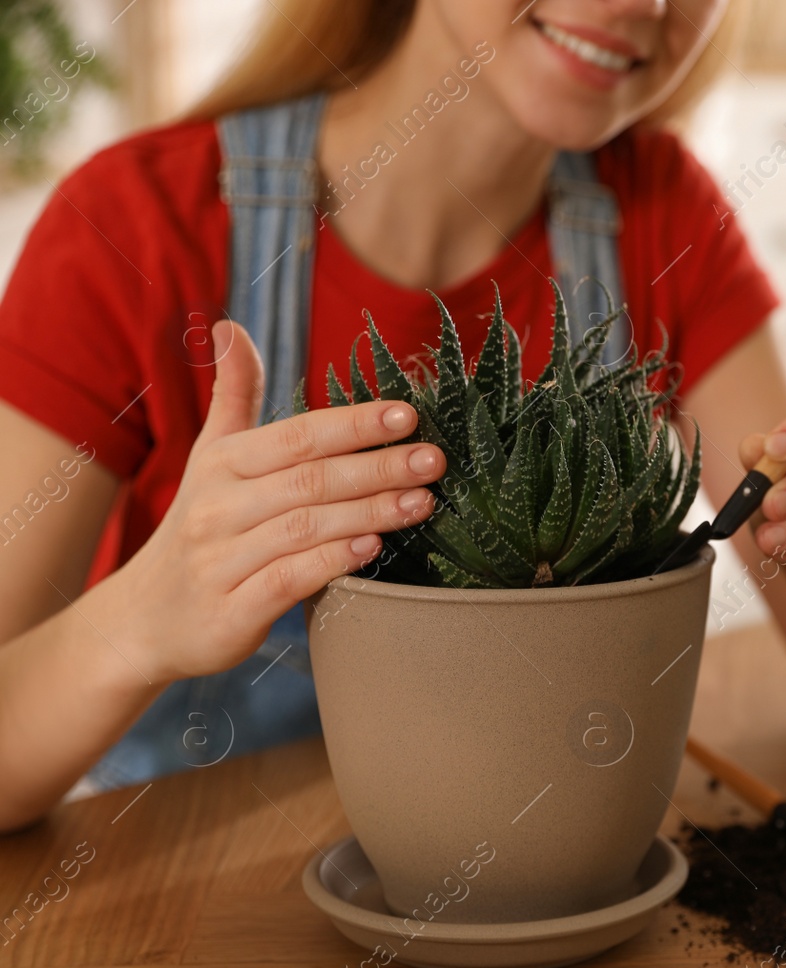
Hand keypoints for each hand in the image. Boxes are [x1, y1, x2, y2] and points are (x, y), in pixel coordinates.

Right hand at [101, 321, 442, 683]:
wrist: (146, 620)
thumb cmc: (201, 527)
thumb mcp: (211, 457)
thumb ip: (234, 395)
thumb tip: (231, 326)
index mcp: (223, 464)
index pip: (297, 436)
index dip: (353, 424)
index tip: (408, 414)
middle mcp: (218, 507)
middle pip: (309, 480)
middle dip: (378, 467)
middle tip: (435, 459)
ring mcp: (221, 560)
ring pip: (304, 528)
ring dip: (369, 512)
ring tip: (422, 502)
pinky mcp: (230, 611)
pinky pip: (287, 580)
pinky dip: (331, 562)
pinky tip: (372, 548)